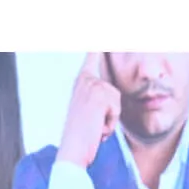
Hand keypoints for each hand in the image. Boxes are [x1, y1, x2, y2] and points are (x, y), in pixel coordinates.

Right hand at [55, 53, 119, 170]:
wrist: (71, 153)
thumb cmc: (81, 138)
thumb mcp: (90, 113)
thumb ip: (99, 99)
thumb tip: (112, 95)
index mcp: (82, 80)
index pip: (95, 53)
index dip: (101, 43)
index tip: (104, 35)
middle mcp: (85, 79)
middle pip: (114, 86)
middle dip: (111, 110)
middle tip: (98, 119)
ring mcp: (91, 86)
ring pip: (117, 100)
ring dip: (110, 119)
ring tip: (95, 127)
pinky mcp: (99, 95)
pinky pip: (117, 109)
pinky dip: (110, 124)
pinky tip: (97, 130)